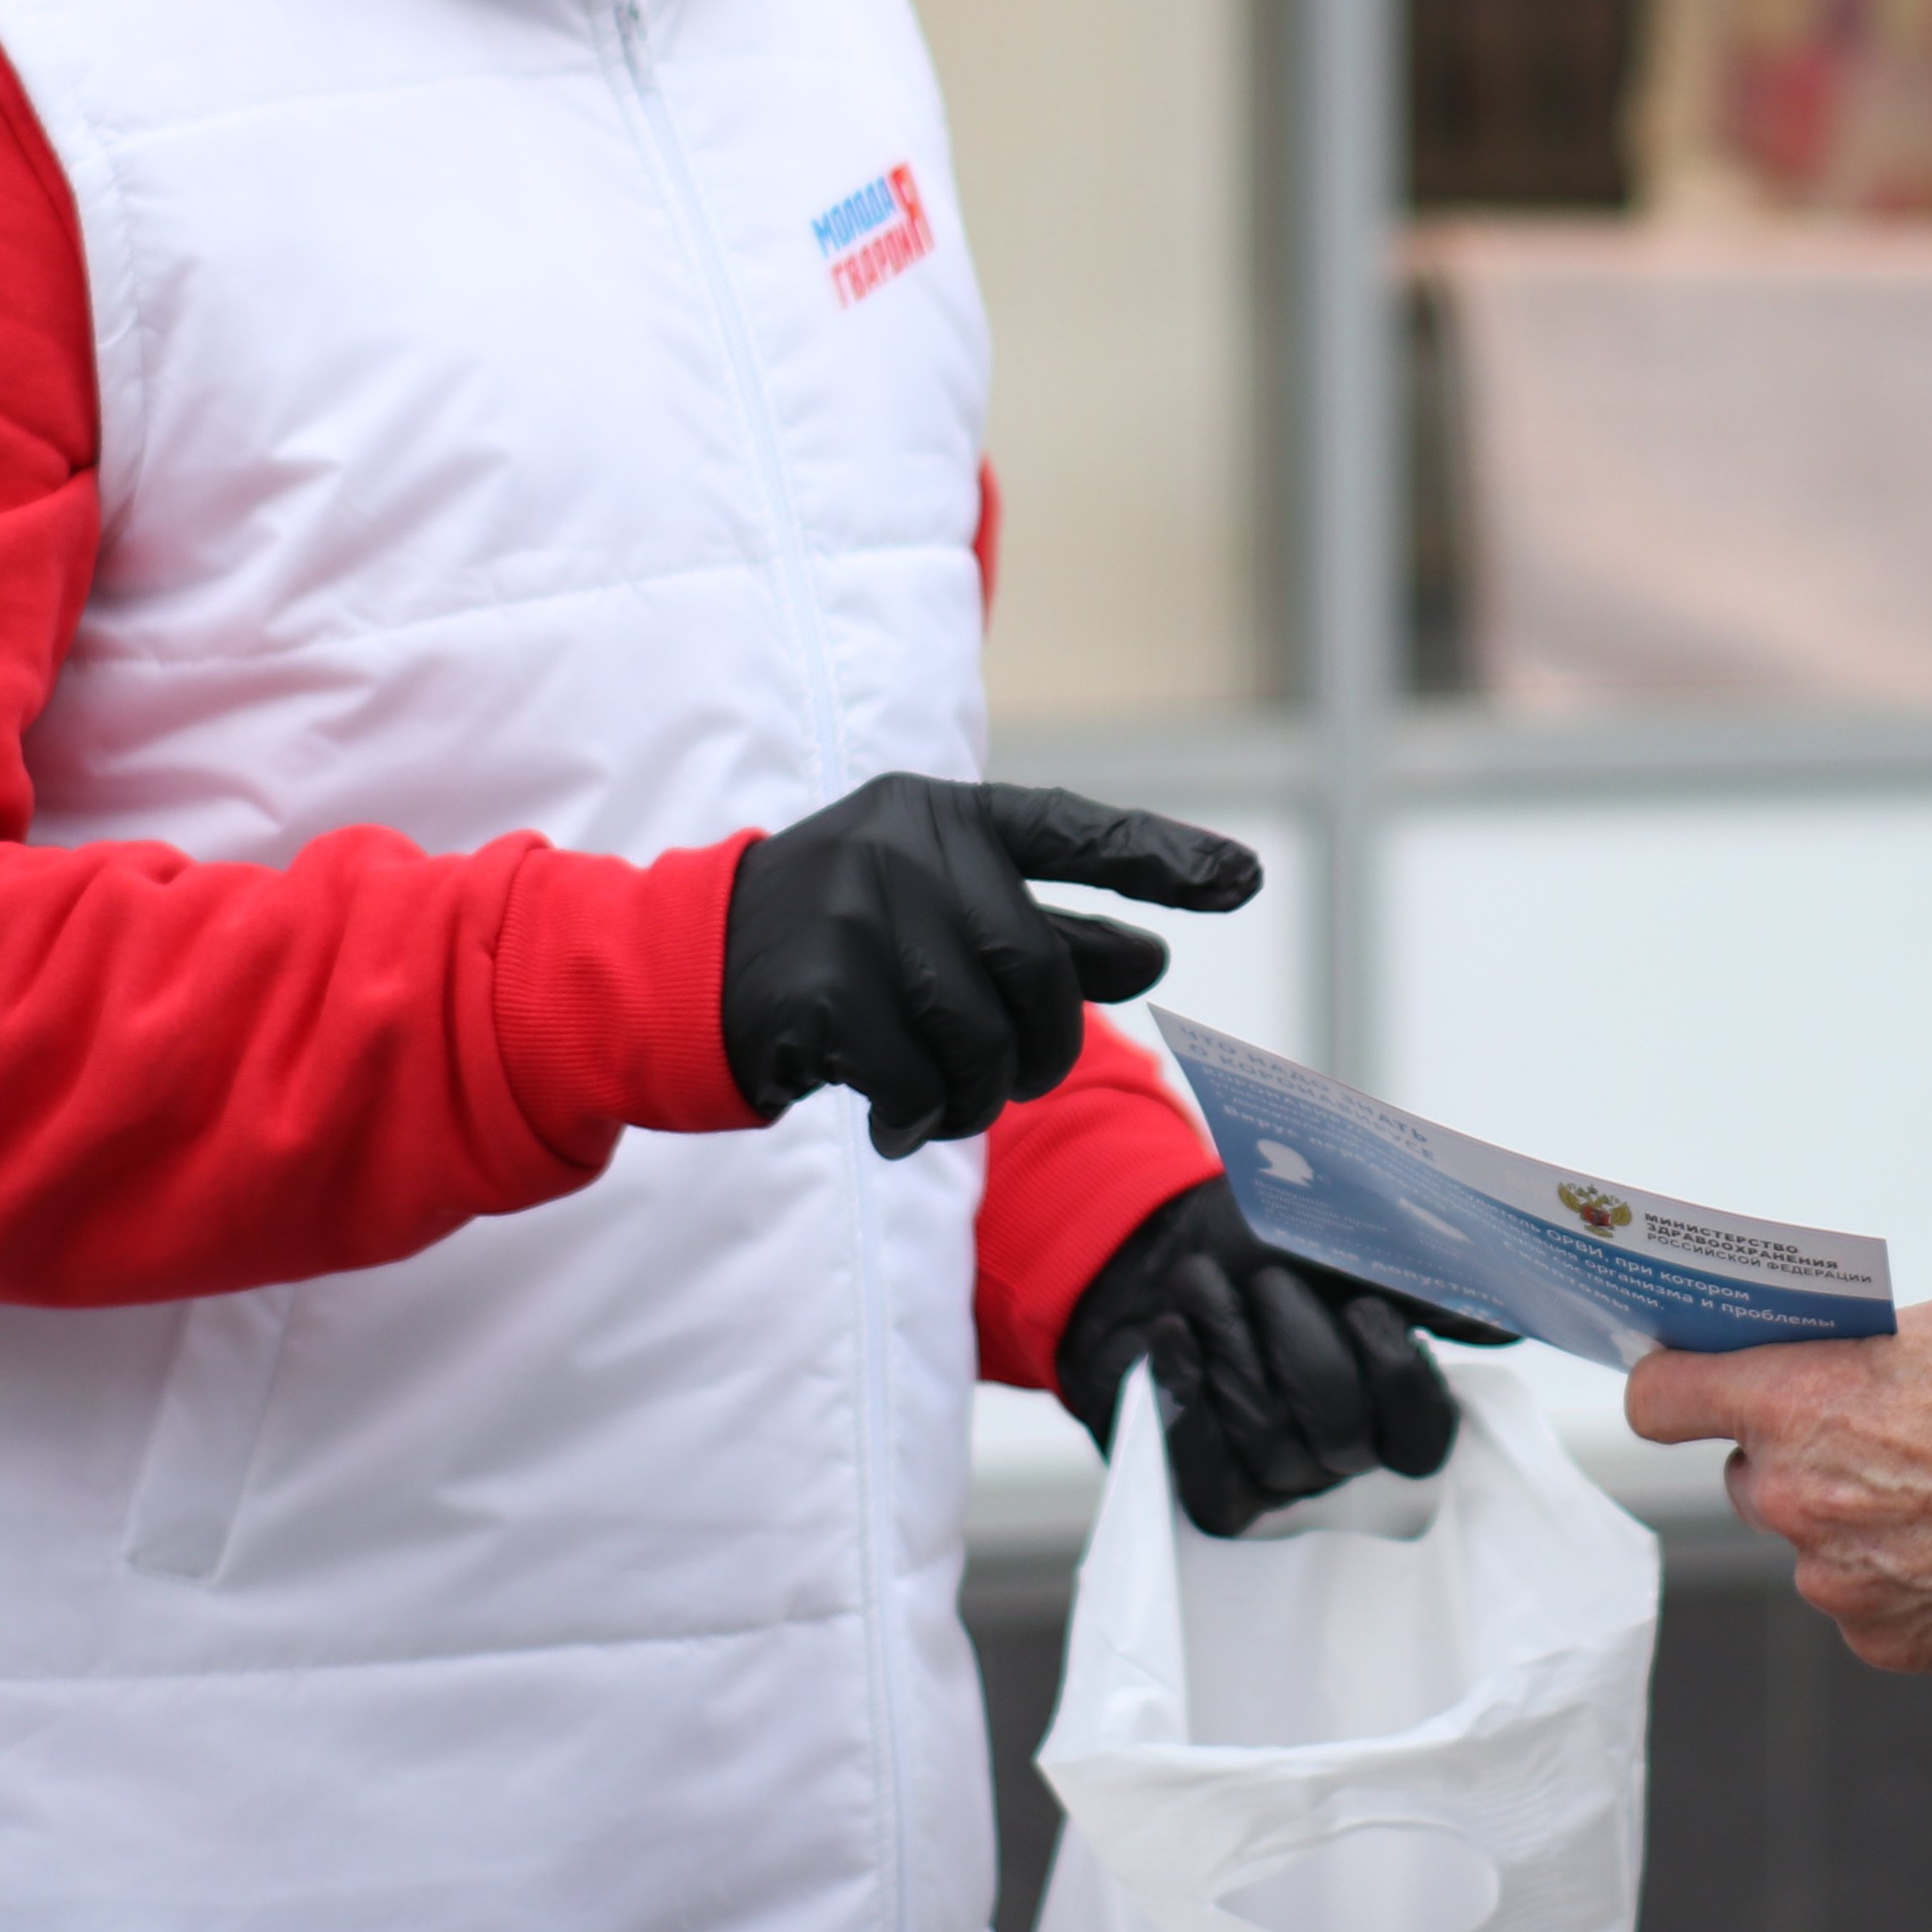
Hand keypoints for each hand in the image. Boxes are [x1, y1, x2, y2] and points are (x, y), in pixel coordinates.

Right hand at [721, 776, 1257, 1157]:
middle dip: (1040, 1046)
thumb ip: (1036, 932)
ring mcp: (858, 911)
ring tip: (934, 1101)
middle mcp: (904, 846)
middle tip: (1012, 1079)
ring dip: (972, 1095)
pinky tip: (889, 1117)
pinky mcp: (821, 987)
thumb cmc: (836, 942)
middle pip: (1034, 971)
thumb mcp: (933, 914)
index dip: (1163, 858)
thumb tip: (1150, 960)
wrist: (683, 970)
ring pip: (981, 1038)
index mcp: (941, 813)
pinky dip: (917, 1117)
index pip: (1074, 829)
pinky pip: (919, 1082)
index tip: (1248, 880)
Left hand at [1058, 1177, 1501, 1534]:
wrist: (1160, 1250)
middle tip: (1269, 1277)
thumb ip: (1424, 1279)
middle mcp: (1342, 1452)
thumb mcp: (1348, 1232)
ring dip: (1229, 1350)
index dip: (1395, 1376)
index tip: (1363, 1303)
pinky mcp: (1213, 1488)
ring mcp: (1278, 1478)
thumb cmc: (1268, 1236)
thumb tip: (1507, 1318)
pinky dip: (1190, 1399)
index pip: (1423, 1439)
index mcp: (1389, 1399)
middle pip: (1340, 1434)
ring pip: (1270, 1447)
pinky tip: (1175, 1335)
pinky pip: (1212, 1484)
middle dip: (1297, 1346)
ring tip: (1200, 1281)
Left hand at [1626, 1291, 1931, 1680]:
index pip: (1662, 1397)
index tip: (1678, 1388)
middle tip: (1878, 1441)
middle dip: (1798, 1459)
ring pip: (1817, 1547)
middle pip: (1752, 1477)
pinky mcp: (1886, 1644)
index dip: (1672, 1387)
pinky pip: (1870, 1604)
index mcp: (1798, 1404)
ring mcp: (1838, 1584)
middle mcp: (1798, 1501)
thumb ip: (1865, 1350)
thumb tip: (1840, 1362)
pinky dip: (1904, 1582)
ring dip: (1858, 1526)